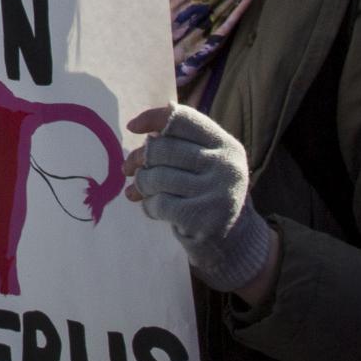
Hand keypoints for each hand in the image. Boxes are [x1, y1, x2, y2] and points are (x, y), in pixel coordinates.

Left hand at [125, 104, 279, 301]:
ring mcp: (216, 193)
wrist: (231, 242)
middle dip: (139, 158)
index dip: (153, 119)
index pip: (183, 119)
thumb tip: (138, 127)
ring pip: (157, 177)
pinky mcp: (202, 218)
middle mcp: (226, 166)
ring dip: (142, 184)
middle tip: (129, 168)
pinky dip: (148, 205)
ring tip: (141, 190)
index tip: (133, 128)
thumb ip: (179, 143)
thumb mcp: (204, 164)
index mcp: (226, 146)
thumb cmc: (207, 194)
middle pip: (163, 148)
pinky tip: (153, 208)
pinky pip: (158, 203)